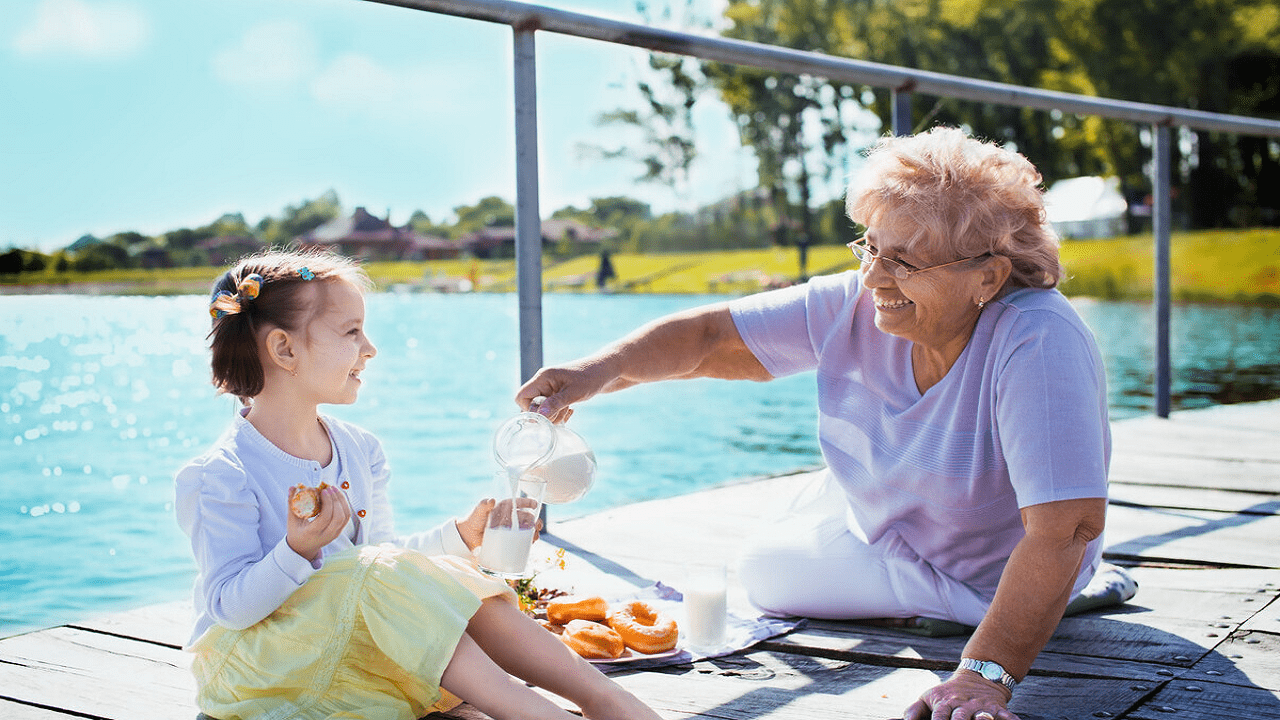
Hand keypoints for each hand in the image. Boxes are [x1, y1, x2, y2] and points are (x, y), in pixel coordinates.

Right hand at [286, 486, 351, 562]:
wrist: (303, 548)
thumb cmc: (296, 532)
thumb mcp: (291, 520)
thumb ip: (291, 503)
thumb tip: (292, 487)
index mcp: (312, 533)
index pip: (325, 518)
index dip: (327, 503)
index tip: (323, 491)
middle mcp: (326, 535)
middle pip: (338, 517)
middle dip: (336, 500)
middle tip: (330, 488)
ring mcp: (334, 534)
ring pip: (345, 516)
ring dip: (342, 500)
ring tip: (335, 489)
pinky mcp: (339, 531)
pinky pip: (346, 517)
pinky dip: (345, 504)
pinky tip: (338, 496)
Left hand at [462, 497, 542, 550]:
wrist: (468, 536)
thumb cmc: (473, 520)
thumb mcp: (479, 511)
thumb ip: (484, 505)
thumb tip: (491, 500)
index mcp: (505, 507)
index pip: (519, 503)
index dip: (528, 503)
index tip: (535, 505)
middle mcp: (510, 517)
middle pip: (527, 517)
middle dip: (535, 520)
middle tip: (537, 525)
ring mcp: (511, 528)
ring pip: (528, 528)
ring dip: (534, 531)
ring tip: (535, 536)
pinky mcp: (510, 539)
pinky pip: (523, 539)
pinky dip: (529, 540)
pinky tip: (531, 542)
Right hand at [515, 362, 615, 422]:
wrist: (608, 370)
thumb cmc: (592, 378)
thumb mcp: (574, 393)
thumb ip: (555, 404)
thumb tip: (539, 416)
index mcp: (543, 378)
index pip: (521, 397)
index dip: (530, 409)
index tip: (546, 415)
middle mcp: (544, 382)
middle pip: (531, 405)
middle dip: (544, 415)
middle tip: (561, 414)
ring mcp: (552, 388)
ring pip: (542, 409)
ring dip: (554, 416)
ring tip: (569, 411)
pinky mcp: (560, 393)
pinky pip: (551, 408)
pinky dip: (559, 414)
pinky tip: (571, 411)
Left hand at [902, 671, 1017, 719]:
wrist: (978, 676)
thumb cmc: (948, 693)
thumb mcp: (929, 697)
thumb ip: (914, 710)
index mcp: (945, 703)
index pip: (939, 715)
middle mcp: (963, 706)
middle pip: (960, 718)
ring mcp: (981, 707)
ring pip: (982, 716)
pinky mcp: (997, 708)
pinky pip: (1006, 715)